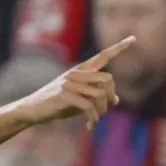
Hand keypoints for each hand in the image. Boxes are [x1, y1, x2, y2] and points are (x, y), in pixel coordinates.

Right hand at [18, 38, 134, 129]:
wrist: (31, 110)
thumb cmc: (56, 105)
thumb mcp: (79, 100)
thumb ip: (96, 97)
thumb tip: (116, 100)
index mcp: (80, 71)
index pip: (103, 57)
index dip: (119, 48)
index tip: (133, 38)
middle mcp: (76, 73)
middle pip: (108, 79)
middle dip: (111, 97)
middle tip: (105, 110)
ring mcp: (70, 83)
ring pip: (100, 95)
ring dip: (102, 112)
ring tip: (94, 122)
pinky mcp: (64, 95)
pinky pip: (89, 107)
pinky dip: (93, 119)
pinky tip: (90, 127)